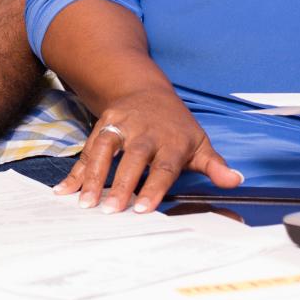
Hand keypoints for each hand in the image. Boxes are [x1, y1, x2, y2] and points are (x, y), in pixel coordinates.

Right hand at [56, 87, 242, 213]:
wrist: (146, 90)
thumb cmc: (176, 126)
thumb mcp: (199, 143)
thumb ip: (215, 165)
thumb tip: (236, 180)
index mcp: (172, 140)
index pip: (164, 166)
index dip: (153, 187)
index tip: (142, 208)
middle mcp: (146, 131)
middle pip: (133, 157)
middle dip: (121, 183)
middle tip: (110, 209)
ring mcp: (122, 125)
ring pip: (105, 148)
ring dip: (93, 175)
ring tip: (84, 202)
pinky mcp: (104, 124)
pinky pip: (88, 148)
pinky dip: (75, 170)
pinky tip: (64, 190)